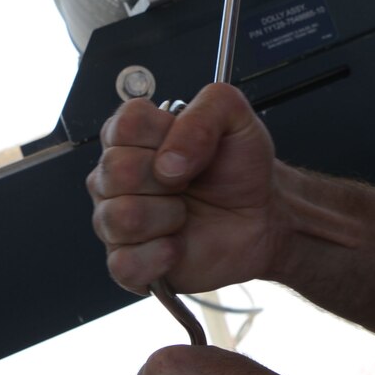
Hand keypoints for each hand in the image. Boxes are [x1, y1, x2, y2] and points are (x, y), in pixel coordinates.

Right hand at [88, 83, 282, 294]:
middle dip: (170, 180)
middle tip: (189, 184)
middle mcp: (113, 177)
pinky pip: (123, 264)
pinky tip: (178, 247)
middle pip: (116, 170)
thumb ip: (206, 110)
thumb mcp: (235, 117)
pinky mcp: (126, 264)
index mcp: (131, 137)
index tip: (190, 149)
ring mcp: (114, 221)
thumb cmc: (239, 168)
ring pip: (119, 217)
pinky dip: (160, 256)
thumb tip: (167, 162)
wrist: (260, 217)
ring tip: (184, 215)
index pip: (124, 125)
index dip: (164, 136)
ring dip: (168, 217)